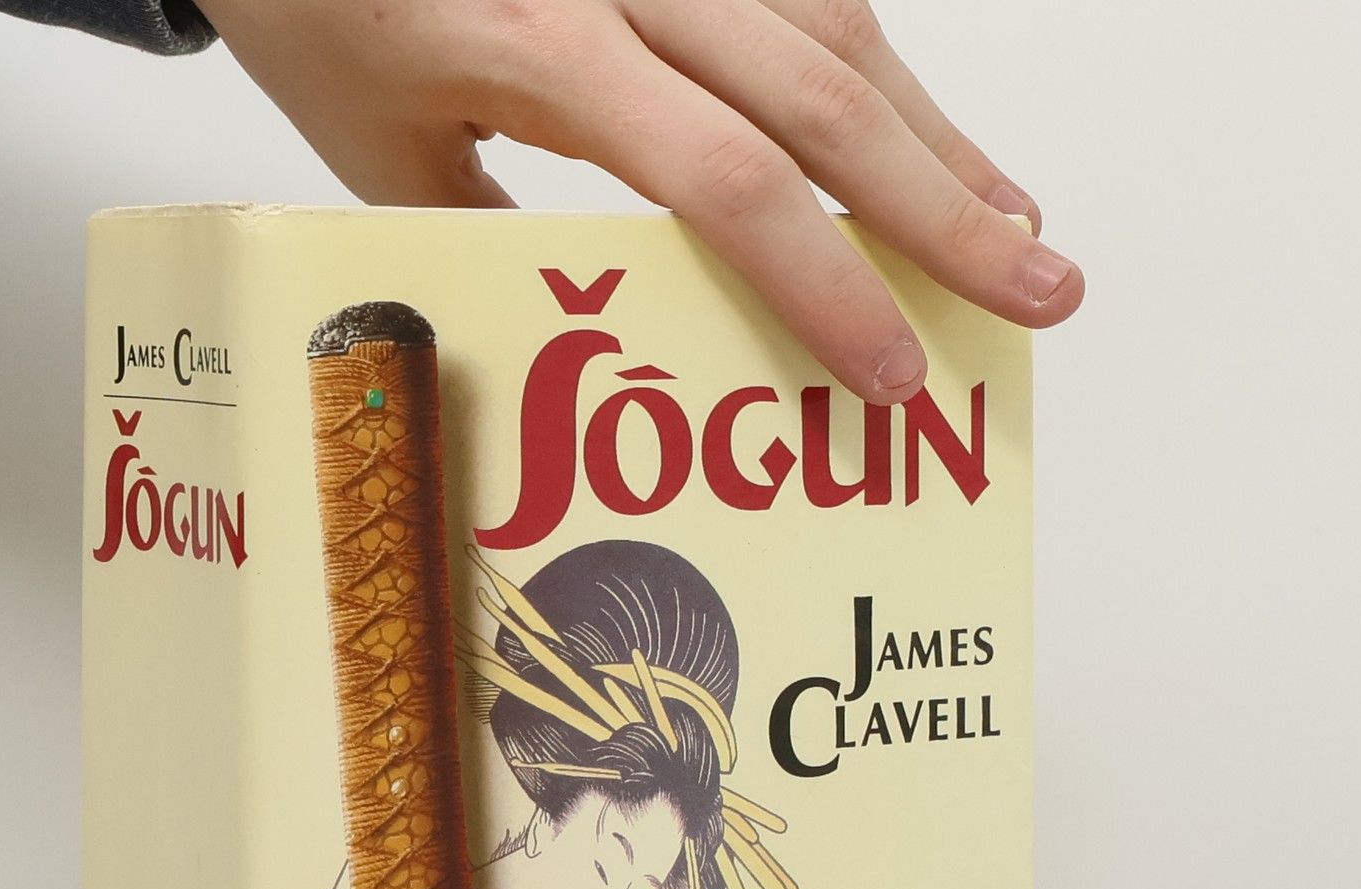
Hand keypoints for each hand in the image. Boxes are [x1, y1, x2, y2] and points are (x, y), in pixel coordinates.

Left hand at [200, 0, 1082, 402]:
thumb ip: (492, 237)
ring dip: (938, 139)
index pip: (725, 179)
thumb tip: (589, 339)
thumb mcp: (375, 151)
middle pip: (827, 94)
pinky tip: (928, 139)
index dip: (825, 284)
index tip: (892, 378)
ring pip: (841, 27)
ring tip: (1013, 231)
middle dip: (947, 209)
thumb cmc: (314, 2)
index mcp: (543, 43)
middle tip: (1046, 293)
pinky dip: (881, 71)